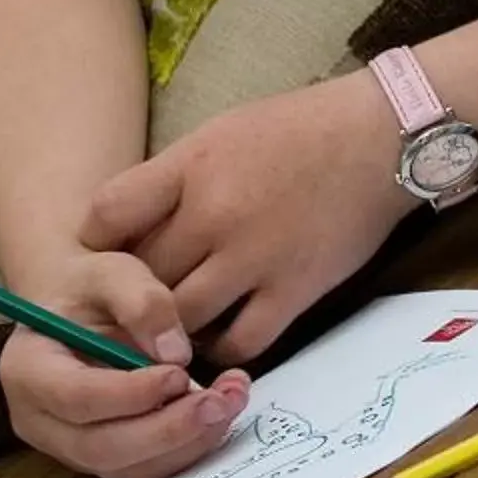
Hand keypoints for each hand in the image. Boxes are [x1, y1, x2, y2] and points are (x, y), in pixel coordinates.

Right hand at [0, 246, 251, 477]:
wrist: (80, 305)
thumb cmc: (91, 285)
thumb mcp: (113, 272)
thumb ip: (143, 302)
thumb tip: (176, 354)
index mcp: (27, 369)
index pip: (76, 398)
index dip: (130, 394)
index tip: (180, 374)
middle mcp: (38, 419)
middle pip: (101, 447)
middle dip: (168, 429)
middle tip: (221, 401)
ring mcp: (67, 444)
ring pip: (127, 467)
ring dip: (186, 443)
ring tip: (230, 402)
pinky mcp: (100, 454)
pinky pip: (143, 468)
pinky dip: (186, 449)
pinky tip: (218, 414)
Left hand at [81, 73, 414, 365]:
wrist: (382, 135)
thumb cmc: (300, 130)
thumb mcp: (222, 134)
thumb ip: (173, 181)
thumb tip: (128, 234)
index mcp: (192, 166)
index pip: (105, 215)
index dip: (96, 244)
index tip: (106, 256)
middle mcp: (215, 214)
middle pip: (140, 278)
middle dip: (131, 295)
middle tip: (133, 307)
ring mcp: (256, 257)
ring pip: (179, 319)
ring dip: (170, 330)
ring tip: (172, 330)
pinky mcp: (295, 290)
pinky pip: (239, 341)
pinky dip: (222, 347)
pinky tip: (220, 336)